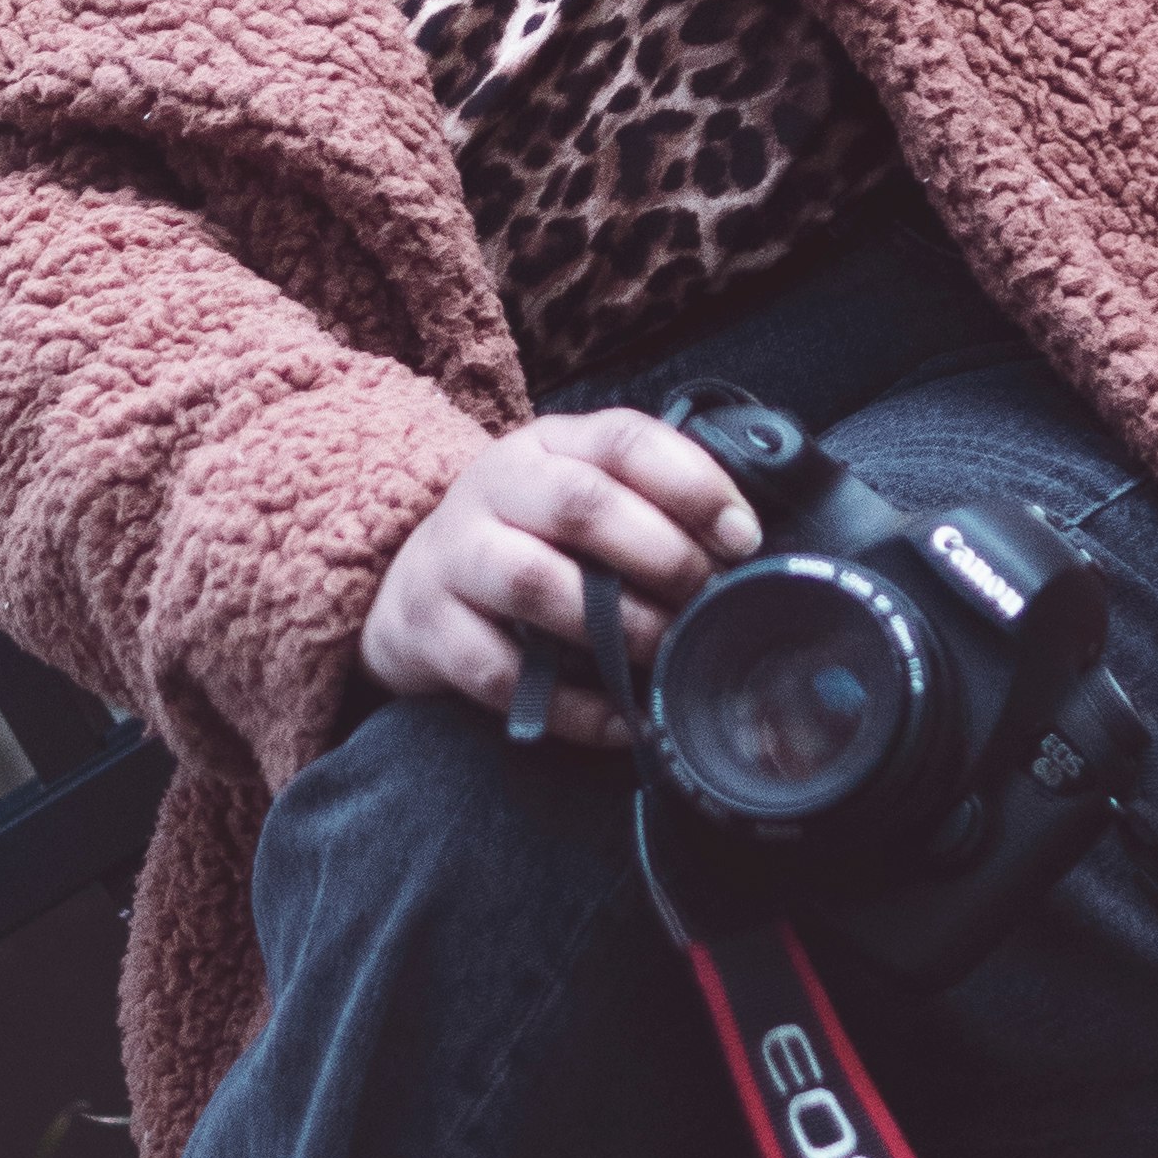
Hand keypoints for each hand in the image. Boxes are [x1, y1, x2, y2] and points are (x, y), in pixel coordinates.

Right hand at [359, 412, 761, 752]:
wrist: (412, 583)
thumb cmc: (528, 538)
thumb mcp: (577, 494)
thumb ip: (648, 503)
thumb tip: (745, 550)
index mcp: (548, 444)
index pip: (625, 441)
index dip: (693, 486)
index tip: (743, 538)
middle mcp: (496, 486)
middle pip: (582, 506)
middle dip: (662, 557)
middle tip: (707, 601)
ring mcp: (455, 556)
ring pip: (536, 583)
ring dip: (616, 627)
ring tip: (666, 656)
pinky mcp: (428, 629)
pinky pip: (502, 672)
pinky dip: (569, 705)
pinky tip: (619, 717)